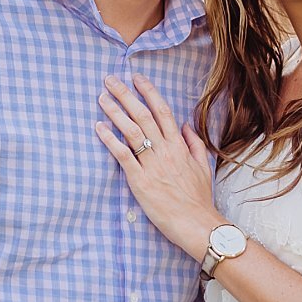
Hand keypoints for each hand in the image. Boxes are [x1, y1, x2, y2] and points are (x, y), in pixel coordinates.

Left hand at [96, 74, 223, 261]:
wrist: (196, 223)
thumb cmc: (198, 198)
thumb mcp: (203, 166)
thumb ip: (194, 144)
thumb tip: (185, 125)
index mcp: (179, 146)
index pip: (162, 111)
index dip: (149, 92)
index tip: (137, 77)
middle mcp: (165, 150)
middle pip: (143, 115)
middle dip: (125, 94)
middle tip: (110, 79)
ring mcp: (151, 164)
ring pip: (131, 131)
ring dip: (115, 112)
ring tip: (102, 98)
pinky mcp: (139, 180)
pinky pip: (123, 155)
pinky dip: (110, 139)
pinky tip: (99, 128)